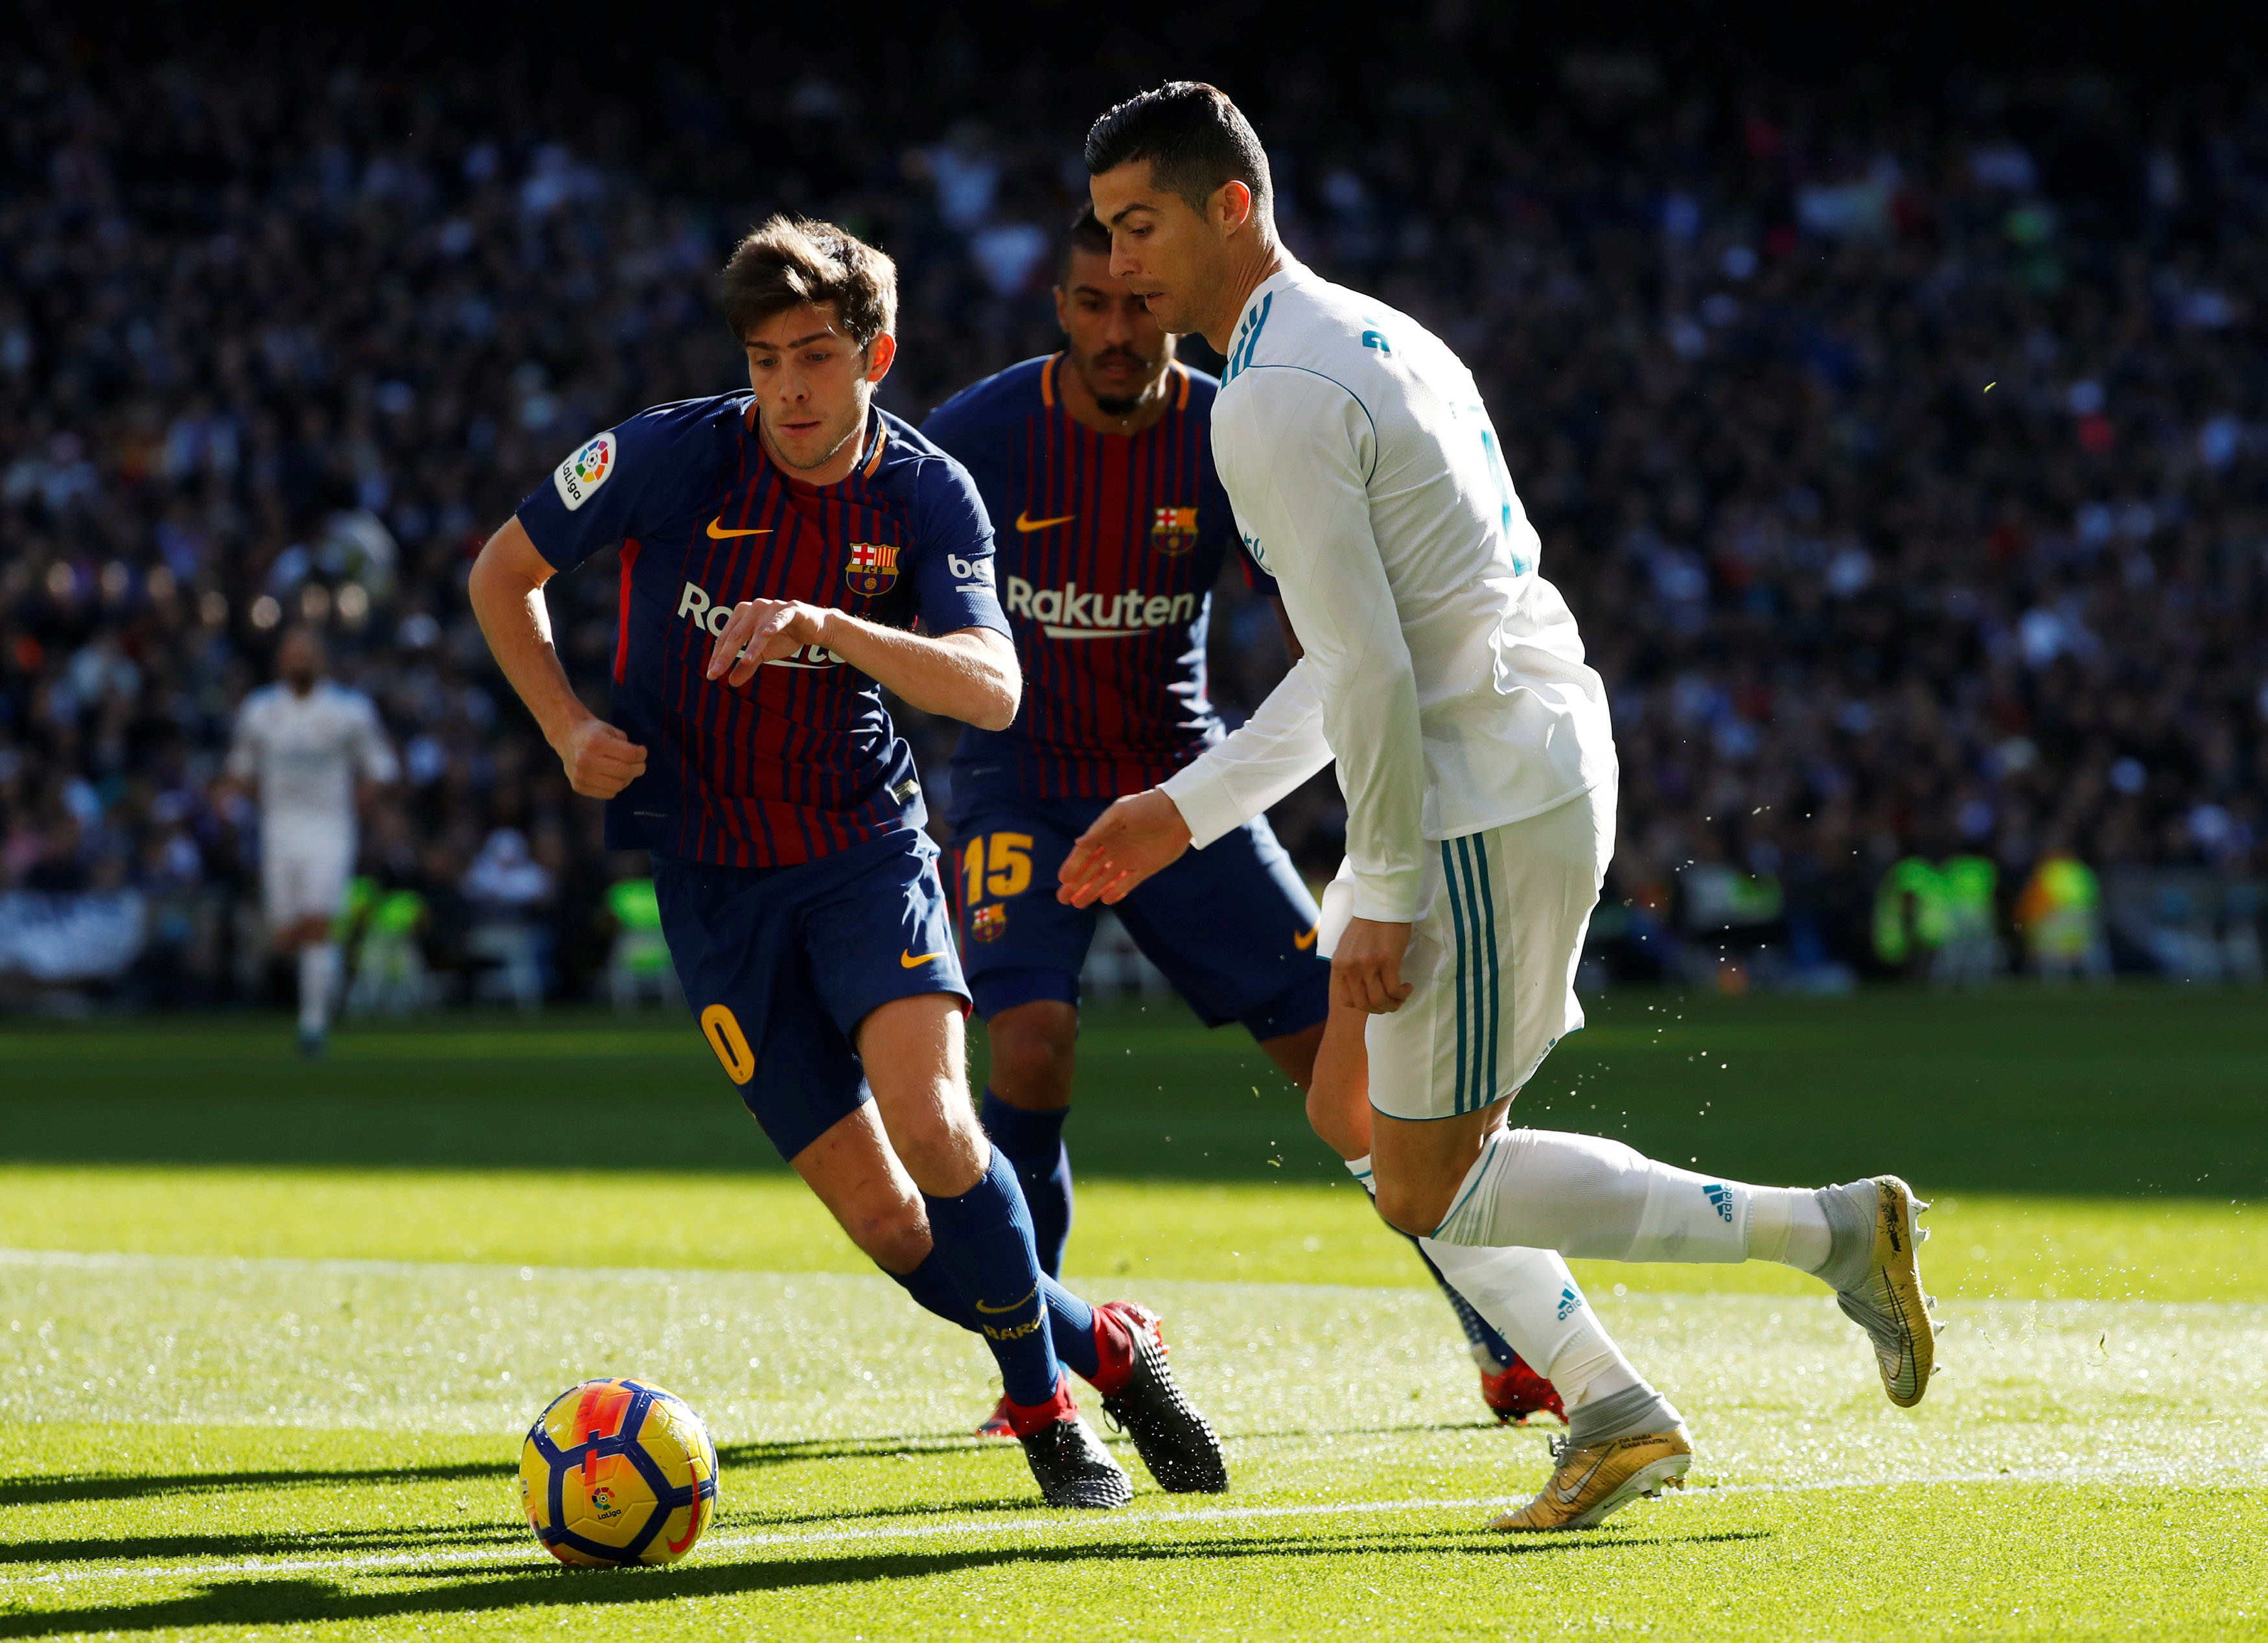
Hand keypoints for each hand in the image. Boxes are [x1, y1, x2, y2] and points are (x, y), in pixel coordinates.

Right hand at [554, 716, 647, 798]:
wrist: (566, 737)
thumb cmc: (593, 733)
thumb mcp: (610, 730)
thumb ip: (625, 744)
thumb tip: (638, 760)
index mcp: (595, 742)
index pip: (629, 754)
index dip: (641, 754)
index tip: (642, 752)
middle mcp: (585, 759)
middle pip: (624, 771)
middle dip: (638, 768)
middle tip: (640, 765)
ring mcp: (580, 775)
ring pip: (618, 785)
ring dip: (628, 779)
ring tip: (626, 770)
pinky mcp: (578, 786)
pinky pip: (608, 794)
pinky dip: (615, 787)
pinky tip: (613, 777)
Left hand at [706, 598, 828, 687]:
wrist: (813, 627)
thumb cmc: (784, 637)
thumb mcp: (762, 654)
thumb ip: (747, 666)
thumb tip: (731, 682)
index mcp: (742, 616)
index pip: (726, 638)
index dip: (718, 656)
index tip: (711, 675)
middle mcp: (753, 608)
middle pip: (736, 634)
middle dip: (726, 655)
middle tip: (717, 673)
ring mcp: (772, 607)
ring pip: (757, 629)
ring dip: (751, 645)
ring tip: (746, 661)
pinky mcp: (792, 610)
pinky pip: (780, 618)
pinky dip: (773, 625)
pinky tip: (766, 634)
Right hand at [1057, 788, 1192, 905]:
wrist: (1179, 811)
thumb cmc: (1147, 807)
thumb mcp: (1120, 814)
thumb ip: (1099, 830)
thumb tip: (1078, 843)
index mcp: (1106, 833)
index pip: (1085, 853)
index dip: (1073, 866)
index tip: (1063, 879)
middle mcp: (1115, 848)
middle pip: (1091, 870)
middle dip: (1077, 884)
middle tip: (1063, 899)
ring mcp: (1130, 859)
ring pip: (1106, 879)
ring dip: (1092, 891)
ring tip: (1078, 905)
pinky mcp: (1146, 868)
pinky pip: (1128, 883)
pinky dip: (1117, 892)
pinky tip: (1105, 900)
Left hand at [1334, 916, 1413, 1013]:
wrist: (1382, 904)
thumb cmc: (1368, 924)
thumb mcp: (1348, 947)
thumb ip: (1349, 967)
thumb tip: (1357, 987)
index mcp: (1339, 965)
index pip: (1346, 1001)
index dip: (1363, 1007)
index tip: (1375, 1001)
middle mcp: (1350, 968)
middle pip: (1364, 1005)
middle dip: (1380, 1009)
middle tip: (1392, 1002)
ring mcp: (1367, 965)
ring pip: (1379, 1000)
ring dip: (1393, 1003)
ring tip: (1401, 995)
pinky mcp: (1387, 961)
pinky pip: (1394, 989)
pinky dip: (1402, 993)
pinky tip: (1407, 987)